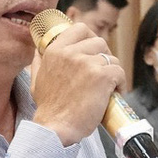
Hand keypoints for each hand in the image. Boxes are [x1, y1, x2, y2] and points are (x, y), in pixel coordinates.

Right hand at [31, 24, 124, 146]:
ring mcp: (87, 63)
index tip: (94, 49)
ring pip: (111, 58)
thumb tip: (39, 49)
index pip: (79, 29)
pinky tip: (115, 93)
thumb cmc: (48, 108)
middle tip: (104, 71)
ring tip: (109, 87)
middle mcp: (71, 53)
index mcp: (56, 51)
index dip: (91, 37)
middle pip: (99, 42)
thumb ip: (39, 61)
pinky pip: (119, 72)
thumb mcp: (36, 80)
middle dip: (105, 55)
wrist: (55, 128)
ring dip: (113, 71)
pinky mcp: (102, 76)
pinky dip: (121, 83)